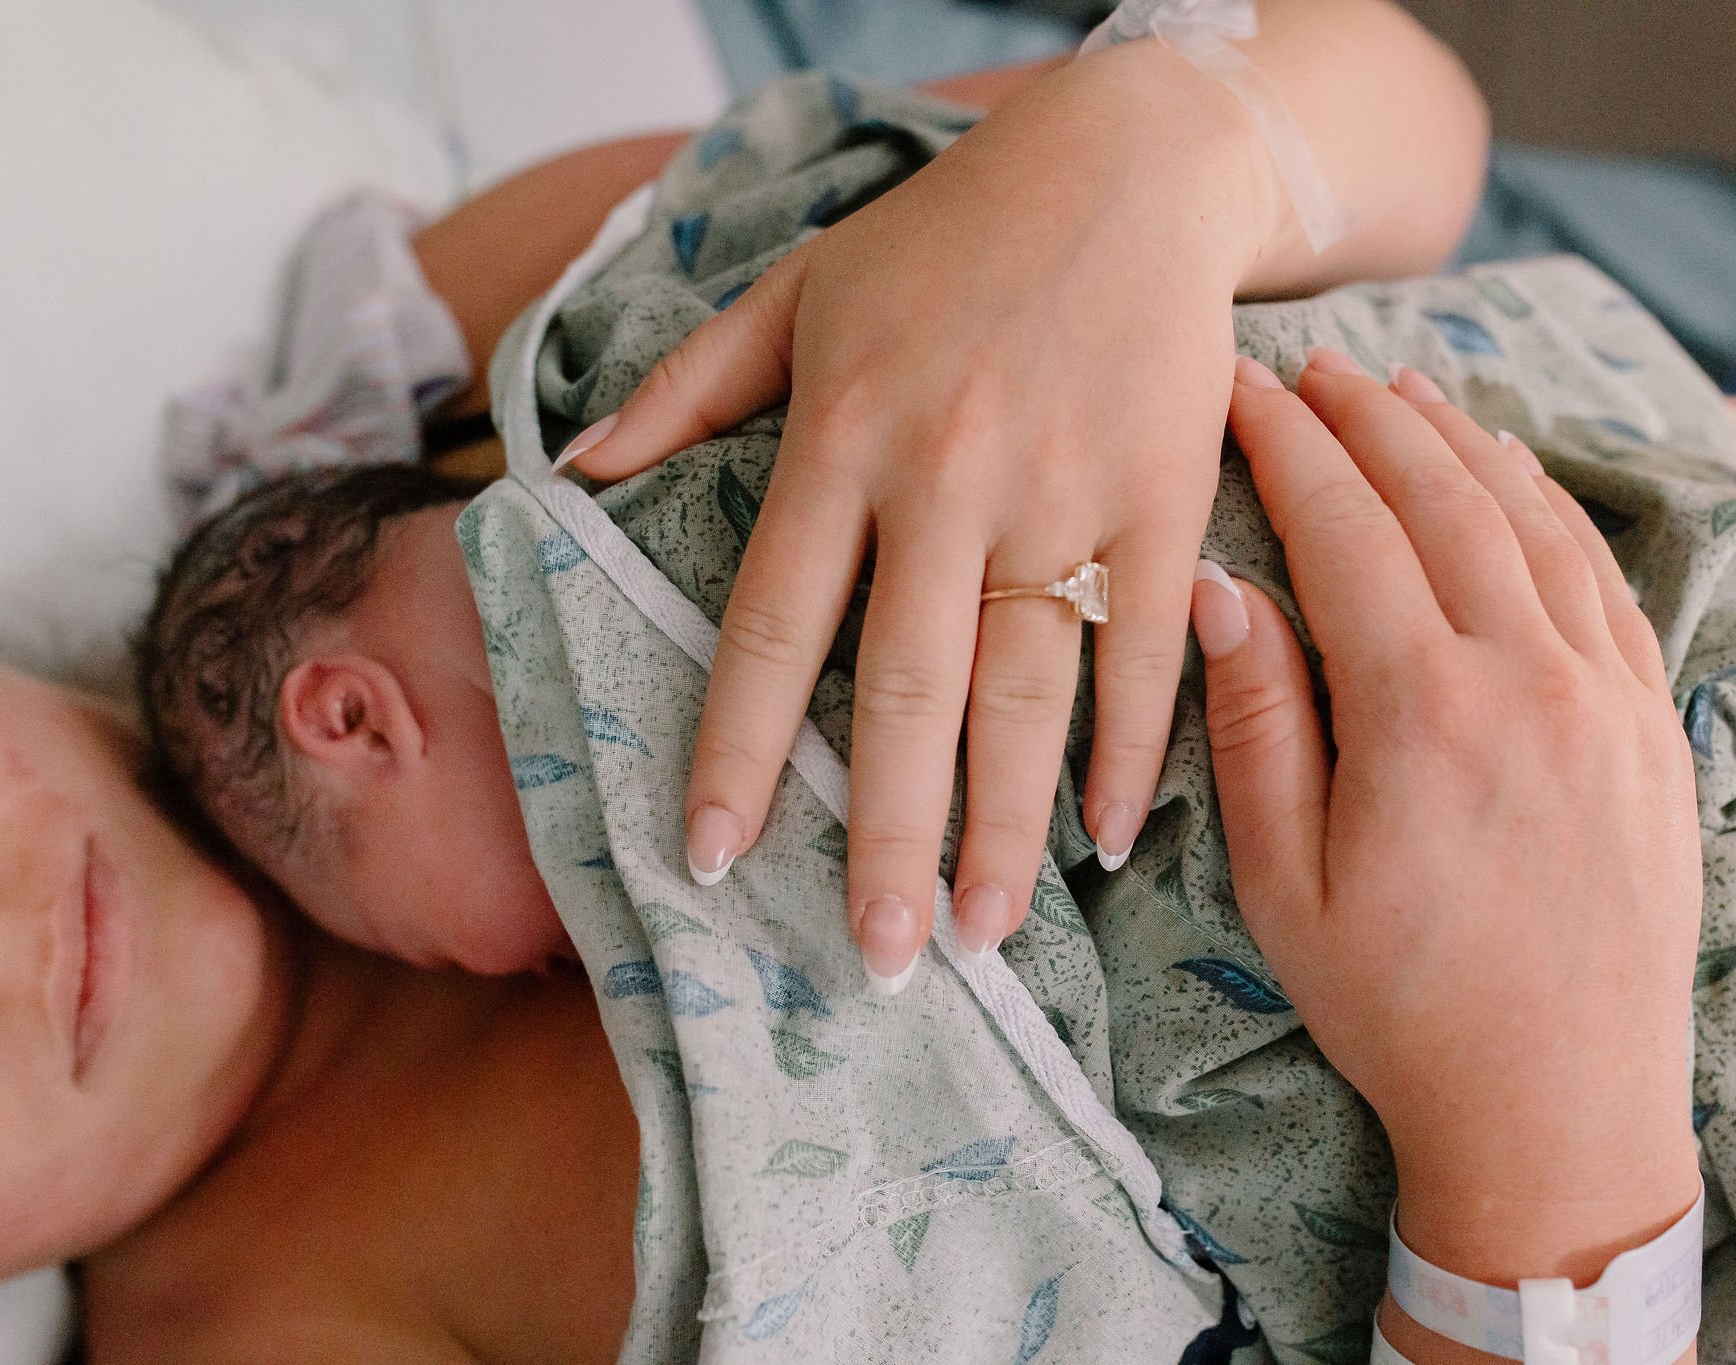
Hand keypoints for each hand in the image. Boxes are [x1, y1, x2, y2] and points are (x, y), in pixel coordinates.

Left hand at [565, 42, 1276, 986]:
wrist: (1125, 162)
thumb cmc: (945, 236)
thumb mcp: (793, 289)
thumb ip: (685, 388)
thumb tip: (571, 471)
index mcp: (843, 432)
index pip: (775, 622)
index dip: (741, 749)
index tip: (715, 860)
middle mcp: (949, 473)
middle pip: (909, 687)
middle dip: (889, 836)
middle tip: (877, 959)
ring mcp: (1066, 489)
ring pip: (1029, 686)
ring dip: (1006, 824)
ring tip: (982, 936)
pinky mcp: (1165, 493)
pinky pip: (1145, 645)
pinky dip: (1130, 748)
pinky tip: (1105, 839)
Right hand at [1193, 351, 1701, 1285]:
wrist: (1561, 1108)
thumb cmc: (1399, 1007)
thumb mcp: (1286, 881)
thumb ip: (1257, 723)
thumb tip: (1218, 590)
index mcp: (1423, 713)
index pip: (1344, 531)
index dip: (1286, 446)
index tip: (1242, 387)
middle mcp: (1529, 680)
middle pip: (1442, 501)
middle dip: (1369, 419)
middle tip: (1314, 364)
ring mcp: (1606, 697)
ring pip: (1530, 524)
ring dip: (1463, 443)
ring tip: (1406, 388)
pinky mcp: (1650, 727)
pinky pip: (1601, 580)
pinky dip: (1551, 509)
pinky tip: (1514, 477)